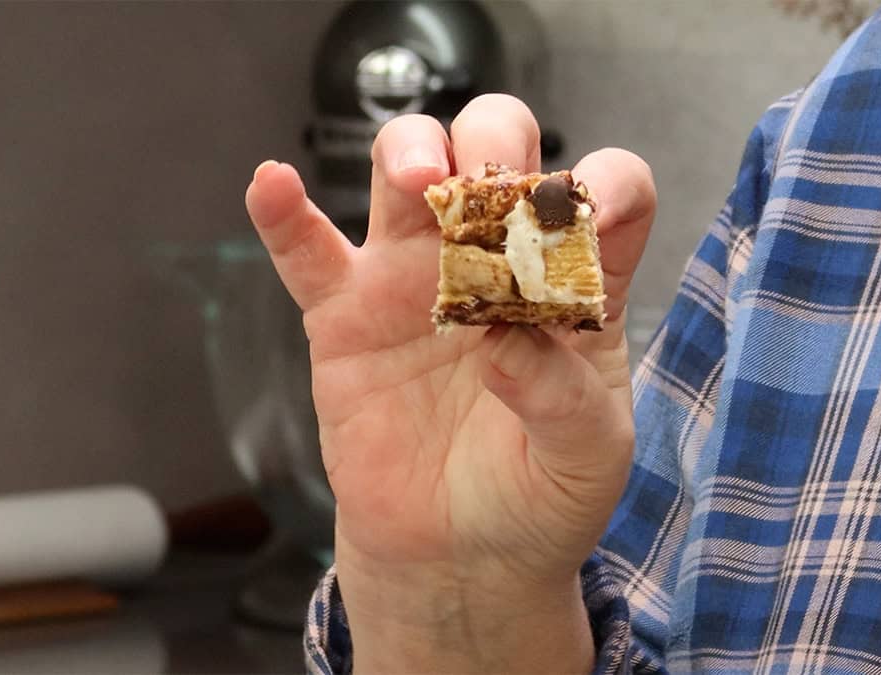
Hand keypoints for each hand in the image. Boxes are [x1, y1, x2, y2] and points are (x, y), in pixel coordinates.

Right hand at [245, 95, 655, 672]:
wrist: (460, 558)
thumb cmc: (540, 496)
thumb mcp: (586, 457)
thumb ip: (565, 396)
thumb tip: (507, 339)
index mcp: (575, 283)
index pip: (606, 195)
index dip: (607, 185)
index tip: (595, 212)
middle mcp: (497, 260)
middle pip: (496, 153)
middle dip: (495, 144)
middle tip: (492, 187)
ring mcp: (416, 281)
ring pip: (406, 172)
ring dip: (411, 154)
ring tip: (417, 183)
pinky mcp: (346, 317)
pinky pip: (308, 253)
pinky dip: (285, 215)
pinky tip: (273, 184)